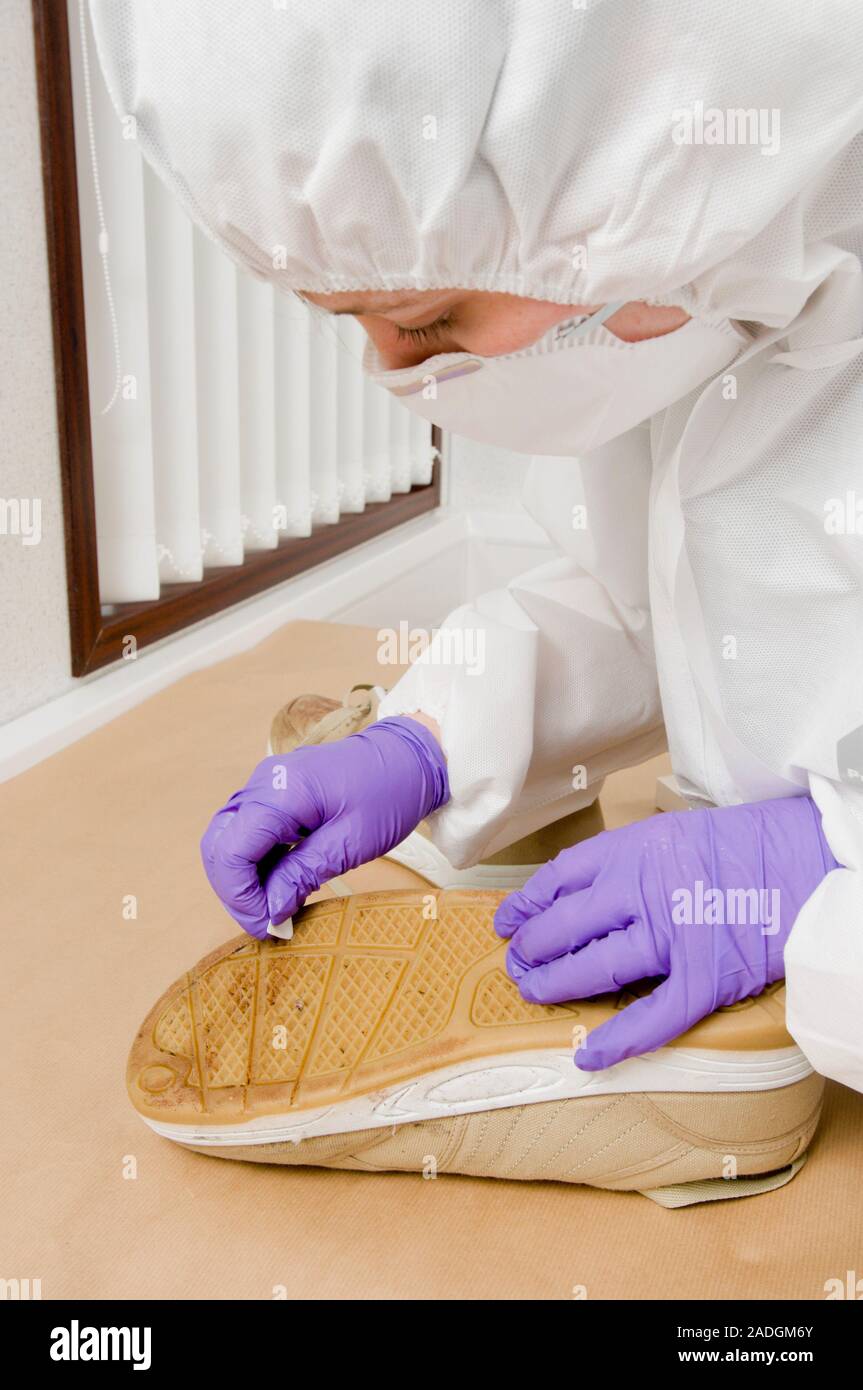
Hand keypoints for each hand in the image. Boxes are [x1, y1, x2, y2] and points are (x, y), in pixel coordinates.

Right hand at [201, 717, 448, 938]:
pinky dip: (258, 865)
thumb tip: (270, 911)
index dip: (240, 896)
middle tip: (268, 924)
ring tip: (277, 909)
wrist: (410, 757)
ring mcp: (266, 787)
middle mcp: (263, 784)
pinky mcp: (275, 795)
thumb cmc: (390, 792)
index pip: (230, 851)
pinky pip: (249, 833)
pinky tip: (283, 886)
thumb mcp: (353, 841)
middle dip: (236, 891)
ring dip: (245, 880)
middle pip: (219, 846)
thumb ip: (303, 873)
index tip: (266, 925)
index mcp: (281, 790)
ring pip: (229, 841)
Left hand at [494, 796, 836, 1069]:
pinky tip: (587, 1055)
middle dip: (532, 947)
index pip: (560, 879)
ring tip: (532, 991)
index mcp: (634, 851)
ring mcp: (675, 937)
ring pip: (597, 968)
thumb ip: (630, 861)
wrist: (810, 860)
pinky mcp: (706, 978)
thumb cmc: (747, 845)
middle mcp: (645, 891)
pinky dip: (618, 1041)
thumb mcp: (675, 833)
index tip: (509, 920)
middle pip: (567, 925)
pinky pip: (652, 1018)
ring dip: (557, 983)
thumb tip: (582, 891)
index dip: (527, 903)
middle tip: (516, 963)